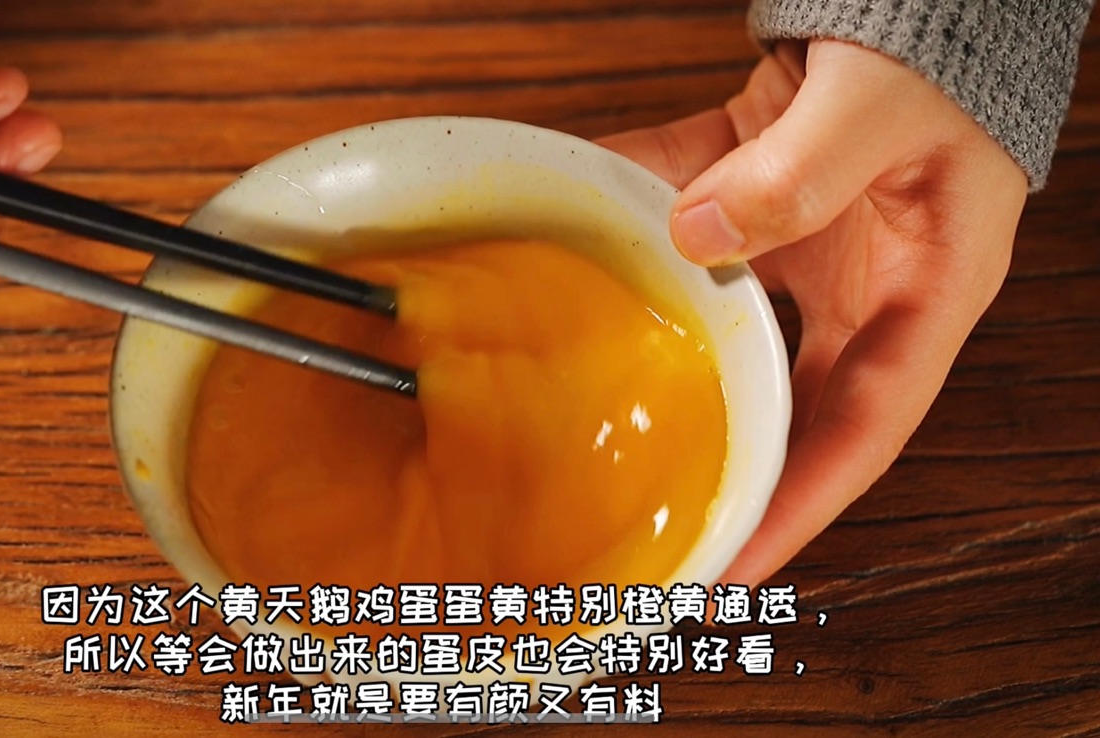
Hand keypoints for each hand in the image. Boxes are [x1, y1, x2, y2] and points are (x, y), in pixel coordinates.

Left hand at [598, 40, 1028, 584]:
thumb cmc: (933, 45)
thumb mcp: (882, 108)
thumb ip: (801, 174)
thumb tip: (697, 237)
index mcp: (926, 291)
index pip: (864, 429)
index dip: (800, 506)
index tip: (733, 564)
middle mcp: (862, 284)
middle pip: (789, 404)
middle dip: (726, 465)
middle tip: (651, 521)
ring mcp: (802, 245)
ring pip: (724, 324)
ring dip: (666, 359)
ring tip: (594, 420)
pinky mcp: (749, 197)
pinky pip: (681, 221)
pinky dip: (631, 228)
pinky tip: (578, 245)